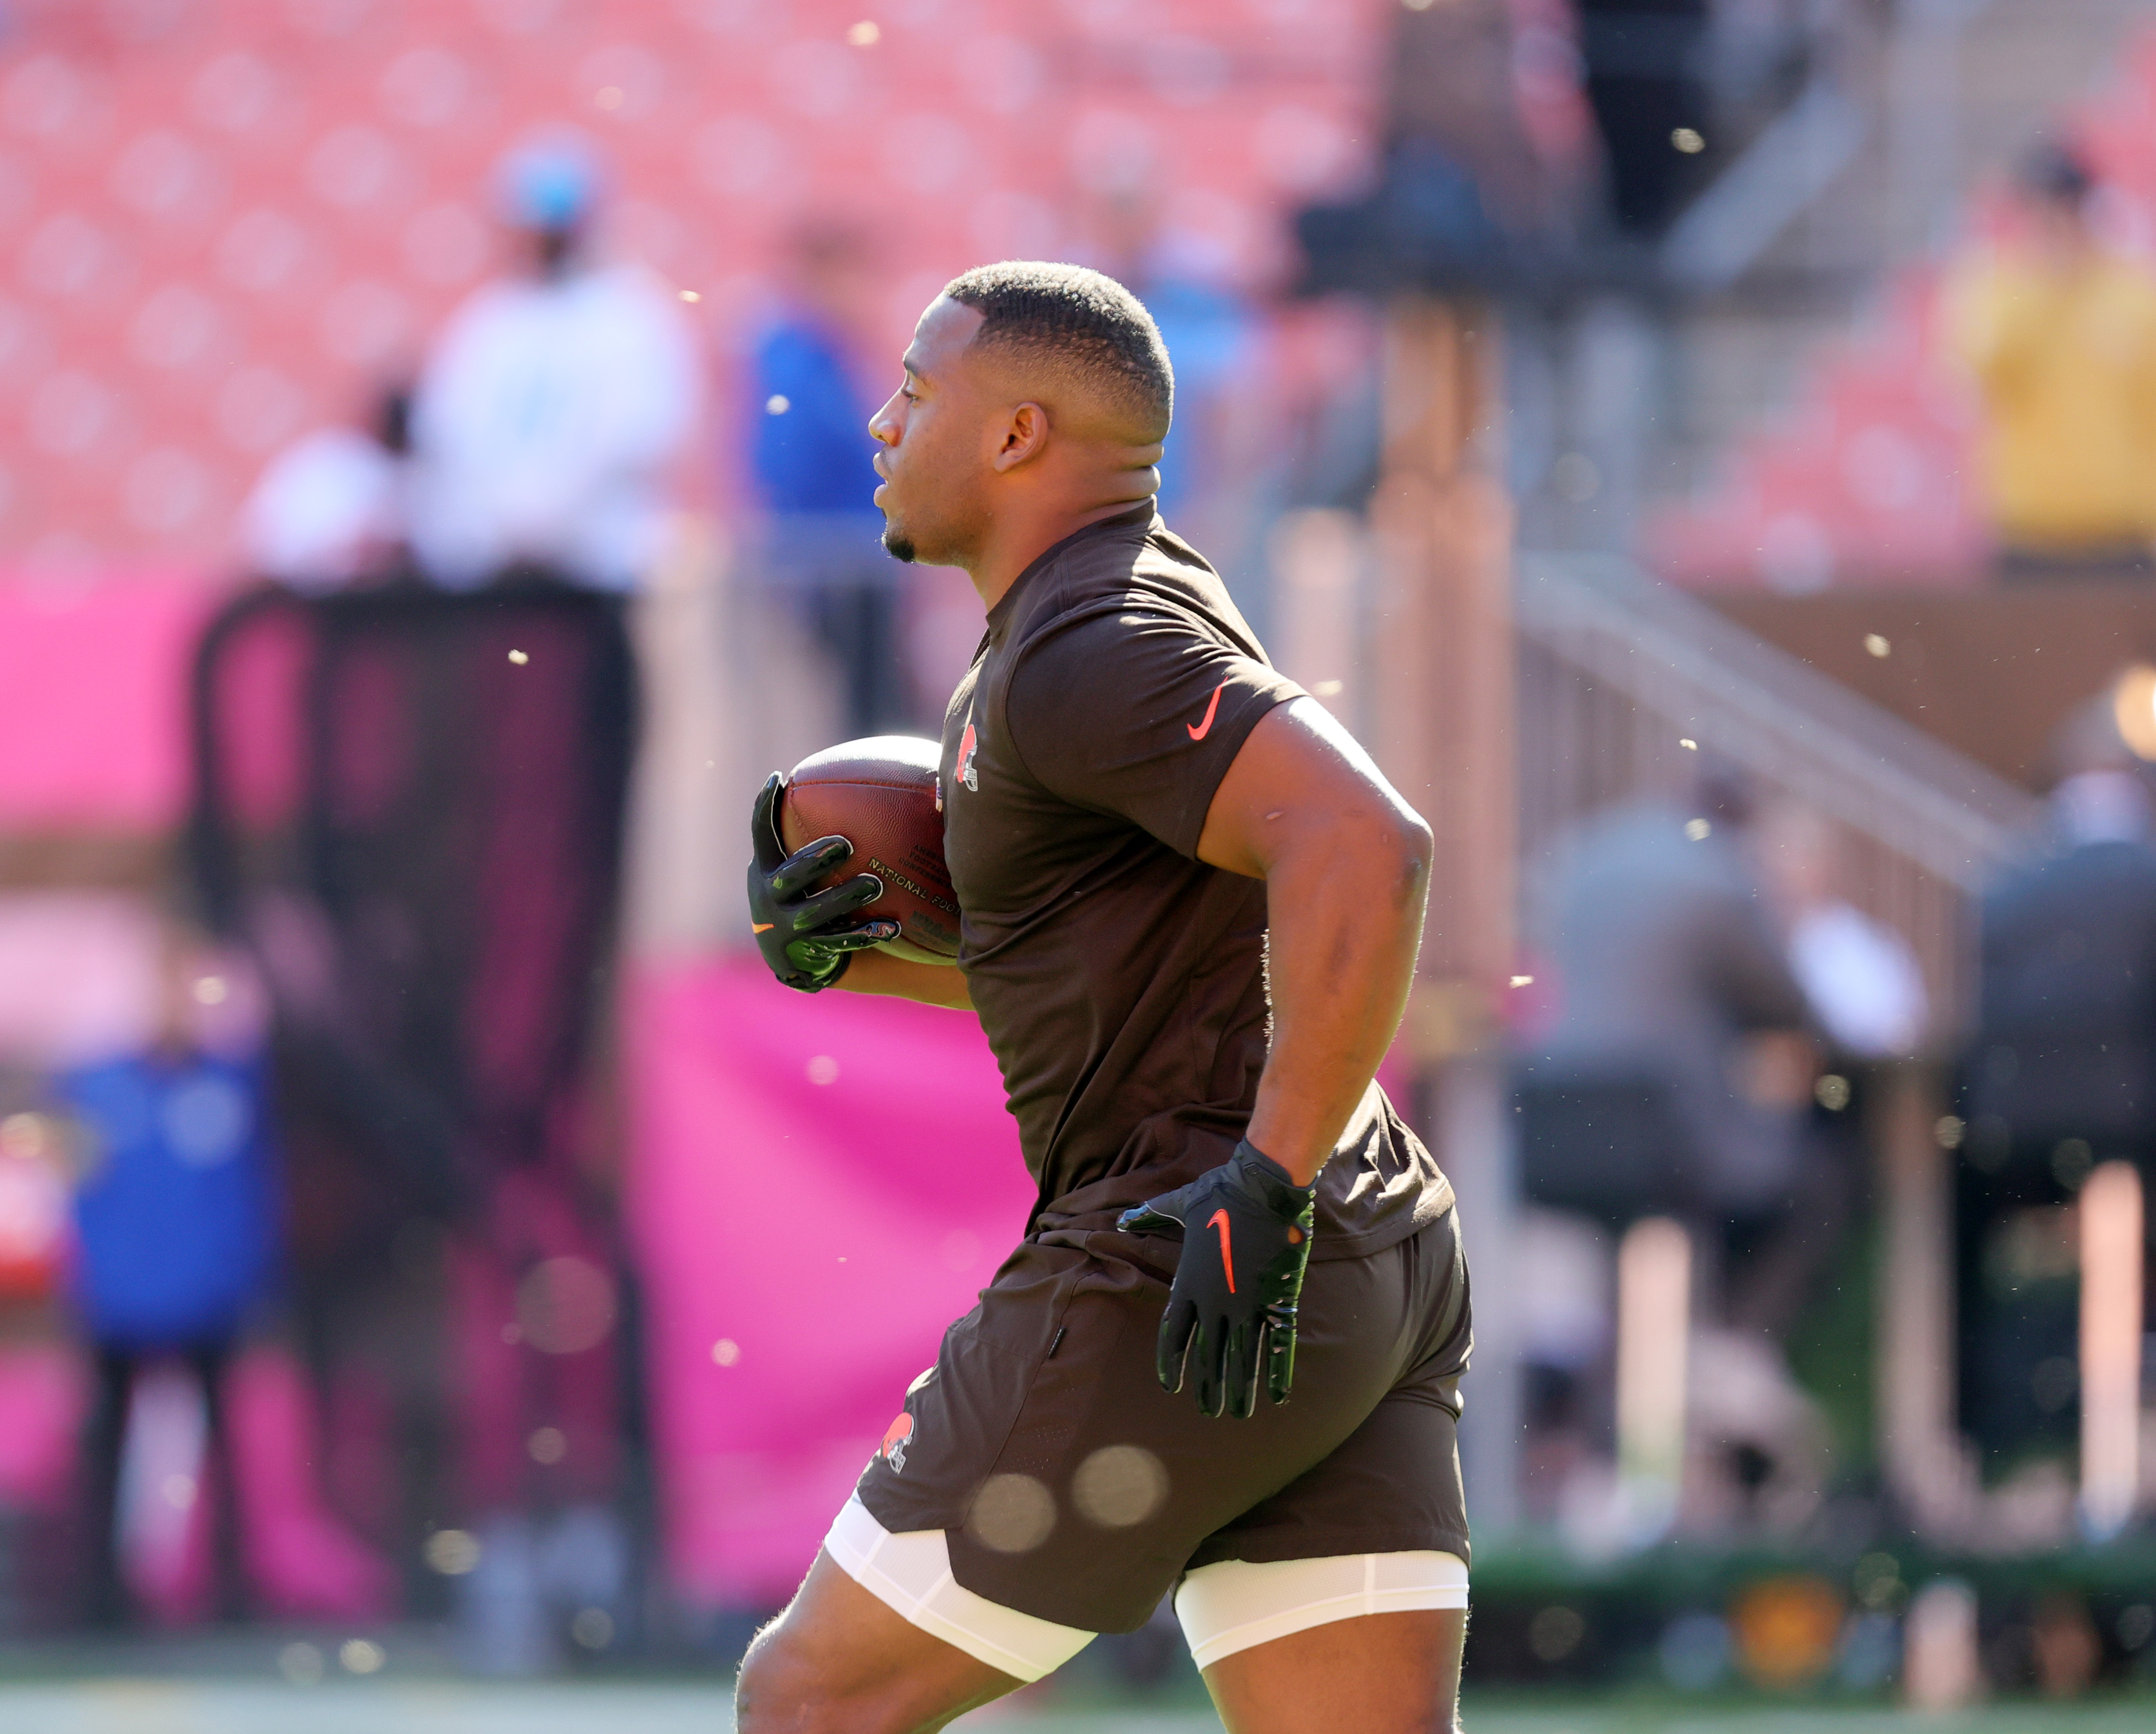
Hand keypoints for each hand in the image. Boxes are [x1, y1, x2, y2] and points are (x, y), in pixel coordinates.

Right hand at [748, 773, 898, 992]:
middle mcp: (770, 899)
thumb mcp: (788, 864)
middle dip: (815, 860)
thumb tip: (848, 779)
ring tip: (875, 884)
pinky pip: (840, 943)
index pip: (761, 834)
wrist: (785, 955)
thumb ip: (802, 832)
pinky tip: (893, 928)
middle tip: (846, 843)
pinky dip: (865, 935)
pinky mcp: (809, 952)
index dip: (764, 807)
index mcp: (766, 870)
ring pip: (816, 913)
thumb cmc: (797, 893)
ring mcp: (788, 928)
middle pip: (790, 878)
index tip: (779, 779)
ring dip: (846, 898)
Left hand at [1118, 1141, 1315, 1417]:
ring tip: (1236, 1414)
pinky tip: (1278, 1398)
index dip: (1172, 1363)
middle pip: (1208, 1356)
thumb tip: (1121, 1218)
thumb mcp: (1179, 1205)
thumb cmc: (1220, 1193)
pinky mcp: (1279, 1301)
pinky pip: (1278, 1346)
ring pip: (1242, 1359)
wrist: (1263, 1187)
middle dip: (1208, 1387)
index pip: (1174, 1335)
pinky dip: (1279, 1373)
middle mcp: (1215, 1302)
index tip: (1171, 1386)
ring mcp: (1248, 1305)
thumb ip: (1150, 1215)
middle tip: (1209, 1411)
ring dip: (1240, 1390)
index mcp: (1188, 1283)